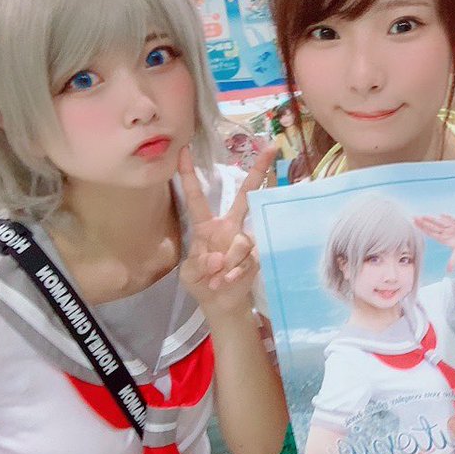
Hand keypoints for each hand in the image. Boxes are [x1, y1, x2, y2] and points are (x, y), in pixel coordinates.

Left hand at [177, 144, 276, 319]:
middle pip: (244, 195)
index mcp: (206, 226)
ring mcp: (244, 240)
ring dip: (227, 262)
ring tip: (217, 279)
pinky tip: (227, 280)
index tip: (183, 151)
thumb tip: (218, 257)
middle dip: (258, 172)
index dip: (189, 175)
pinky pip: (248, 259)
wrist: (221, 303)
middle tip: (270, 149)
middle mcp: (228, 227)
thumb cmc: (201, 283)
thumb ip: (199, 264)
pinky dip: (234, 272)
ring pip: (241, 241)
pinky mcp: (256, 256)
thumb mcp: (190, 275)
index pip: (196, 197)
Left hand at [414, 215, 454, 272]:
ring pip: (439, 222)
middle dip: (423, 223)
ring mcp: (448, 225)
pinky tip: (443, 214)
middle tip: (414, 218)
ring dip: (432, 219)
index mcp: (441, 237)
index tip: (415, 226)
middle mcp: (443, 230)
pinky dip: (448, 217)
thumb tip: (449, 271)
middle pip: (432, 227)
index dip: (423, 230)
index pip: (430, 233)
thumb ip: (453, 261)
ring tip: (423, 216)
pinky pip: (451, 219)